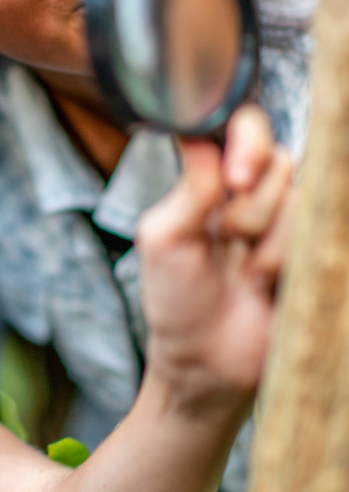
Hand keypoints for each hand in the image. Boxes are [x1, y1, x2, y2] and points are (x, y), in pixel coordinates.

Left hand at [136, 104, 293, 416]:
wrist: (207, 362)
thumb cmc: (176, 301)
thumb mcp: (164, 239)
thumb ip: (189, 186)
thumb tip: (197, 134)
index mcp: (218, 182)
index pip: (248, 129)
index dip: (249, 144)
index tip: (236, 178)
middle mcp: (261, 196)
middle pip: (282, 165)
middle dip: (249, 212)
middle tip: (227, 248)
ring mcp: (294, 225)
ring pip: (305, 202)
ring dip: (270, 247)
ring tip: (247, 277)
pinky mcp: (321, 252)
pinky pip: (326, 233)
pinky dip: (293, 264)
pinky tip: (271, 287)